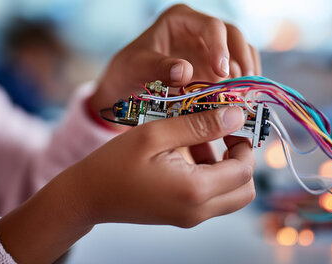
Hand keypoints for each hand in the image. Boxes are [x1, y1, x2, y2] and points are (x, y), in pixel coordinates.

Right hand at [0, 107, 255, 263]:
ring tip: (195, 140)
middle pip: (245, 189)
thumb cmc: (115, 162)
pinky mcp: (182, 216)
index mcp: (194, 190)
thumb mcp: (156, 134)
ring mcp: (191, 217)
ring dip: (224, 166)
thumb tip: (235, 115)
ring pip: (231, 195)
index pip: (245, 169)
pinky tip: (184, 154)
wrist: (87, 196)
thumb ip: (198, 124)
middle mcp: (198, 210)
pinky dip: (209, 176)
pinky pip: (212, 198)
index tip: (227, 120)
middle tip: (220, 133)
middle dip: (240, 158)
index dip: (244, 142)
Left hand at [89, 4, 260, 116]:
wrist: (125, 85)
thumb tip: (185, 71)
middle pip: (233, 35)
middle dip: (241, 59)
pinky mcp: (216, 65)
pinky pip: (237, 70)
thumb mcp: (136, 67)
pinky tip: (241, 100)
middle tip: (243, 86)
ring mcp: (210, 45)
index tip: (222, 72)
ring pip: (241, 51)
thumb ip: (158, 68)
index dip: (221, 47)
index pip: (211, 25)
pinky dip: (241, 84)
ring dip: (246, 72)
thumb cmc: (127, 70)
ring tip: (245, 95)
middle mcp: (200, 27)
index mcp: (180, 17)